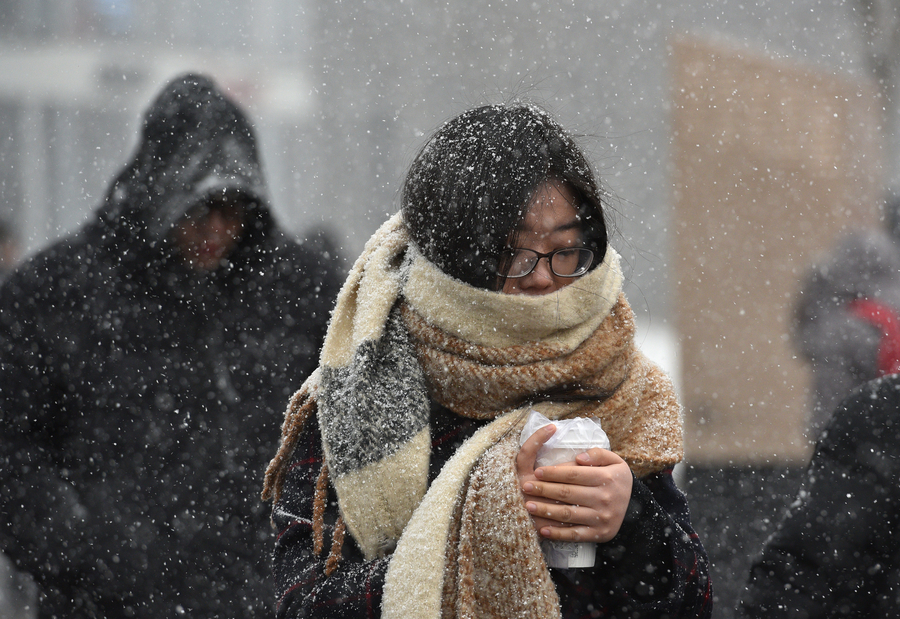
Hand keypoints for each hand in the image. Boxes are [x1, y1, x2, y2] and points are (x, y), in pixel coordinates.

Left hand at [516, 424, 632, 542]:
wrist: (636, 508)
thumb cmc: (617, 479)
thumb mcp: (615, 460)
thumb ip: (598, 453)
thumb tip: (579, 458)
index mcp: (607, 478)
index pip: (574, 474)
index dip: (554, 473)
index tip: (537, 472)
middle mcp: (604, 498)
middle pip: (567, 493)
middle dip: (544, 489)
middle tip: (525, 486)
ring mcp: (601, 518)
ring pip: (568, 514)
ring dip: (545, 510)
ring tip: (528, 505)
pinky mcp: (599, 534)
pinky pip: (575, 534)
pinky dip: (557, 533)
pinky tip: (542, 529)